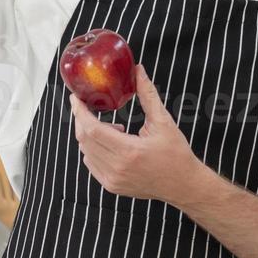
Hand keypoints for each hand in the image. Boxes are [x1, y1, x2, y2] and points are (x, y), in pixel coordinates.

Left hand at [69, 64, 203, 203]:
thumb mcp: (163, 122)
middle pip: (84, 139)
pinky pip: (91, 164)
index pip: (92, 129)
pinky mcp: (111, 186)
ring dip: (90, 135)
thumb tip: (138, 71)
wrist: (183, 185)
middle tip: (89, 107)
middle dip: (82, 119)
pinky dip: (93, 149)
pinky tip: (112, 143)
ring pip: (86, 151)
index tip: (75, 97)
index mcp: (129, 151)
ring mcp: (112, 180)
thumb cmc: (176, 154)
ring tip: (113, 128)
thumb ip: (148, 95)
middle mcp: (117, 167)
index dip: (80, 111)